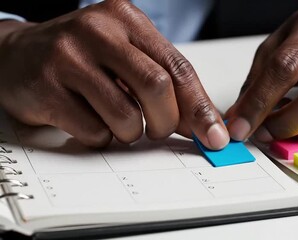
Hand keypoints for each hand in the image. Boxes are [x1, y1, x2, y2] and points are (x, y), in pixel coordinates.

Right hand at [0, 0, 228, 148]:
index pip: (178, 67)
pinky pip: (94, 131)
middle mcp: (98, 31)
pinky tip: (91, 121)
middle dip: (167, 121)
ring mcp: (69, 58)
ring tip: (120, 122)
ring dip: (132, 132)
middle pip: (157, 87)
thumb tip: (200, 123)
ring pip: (126, 115)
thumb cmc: (83, 56)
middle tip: (160, 130)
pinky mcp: (46, 88)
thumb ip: (164, 82)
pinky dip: (102, 137)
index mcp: (127, 20)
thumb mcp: (126, 56)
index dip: (200, 107)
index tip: (213, 135)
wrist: (18, 54)